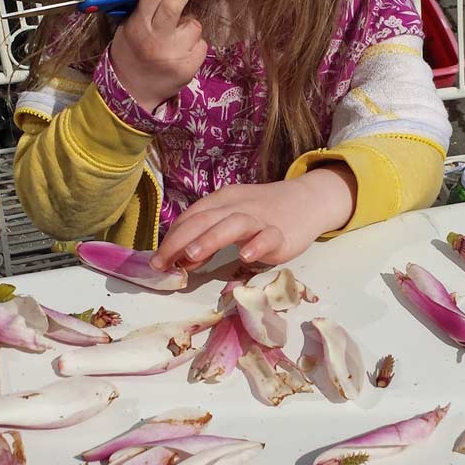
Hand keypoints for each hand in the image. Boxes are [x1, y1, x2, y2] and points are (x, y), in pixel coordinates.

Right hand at [109, 0, 206, 112]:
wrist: (133, 91)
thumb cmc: (131, 53)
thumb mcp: (128, 26)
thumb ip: (142, 3)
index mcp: (139, 28)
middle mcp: (156, 40)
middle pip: (174, 6)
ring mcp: (174, 55)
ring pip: (194, 26)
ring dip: (189, 26)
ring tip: (177, 36)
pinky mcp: (189, 68)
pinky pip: (202, 45)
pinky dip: (196, 44)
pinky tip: (183, 51)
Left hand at [150, 165, 357, 270]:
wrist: (306, 200)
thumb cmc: (263, 212)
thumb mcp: (232, 218)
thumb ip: (208, 236)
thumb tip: (183, 259)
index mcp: (222, 201)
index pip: (191, 217)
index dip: (172, 238)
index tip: (158, 261)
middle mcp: (238, 206)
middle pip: (205, 219)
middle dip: (180, 241)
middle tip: (163, 264)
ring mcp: (261, 219)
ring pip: (232, 224)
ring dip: (210, 239)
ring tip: (193, 257)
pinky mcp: (282, 233)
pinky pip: (268, 237)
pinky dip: (256, 245)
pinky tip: (245, 256)